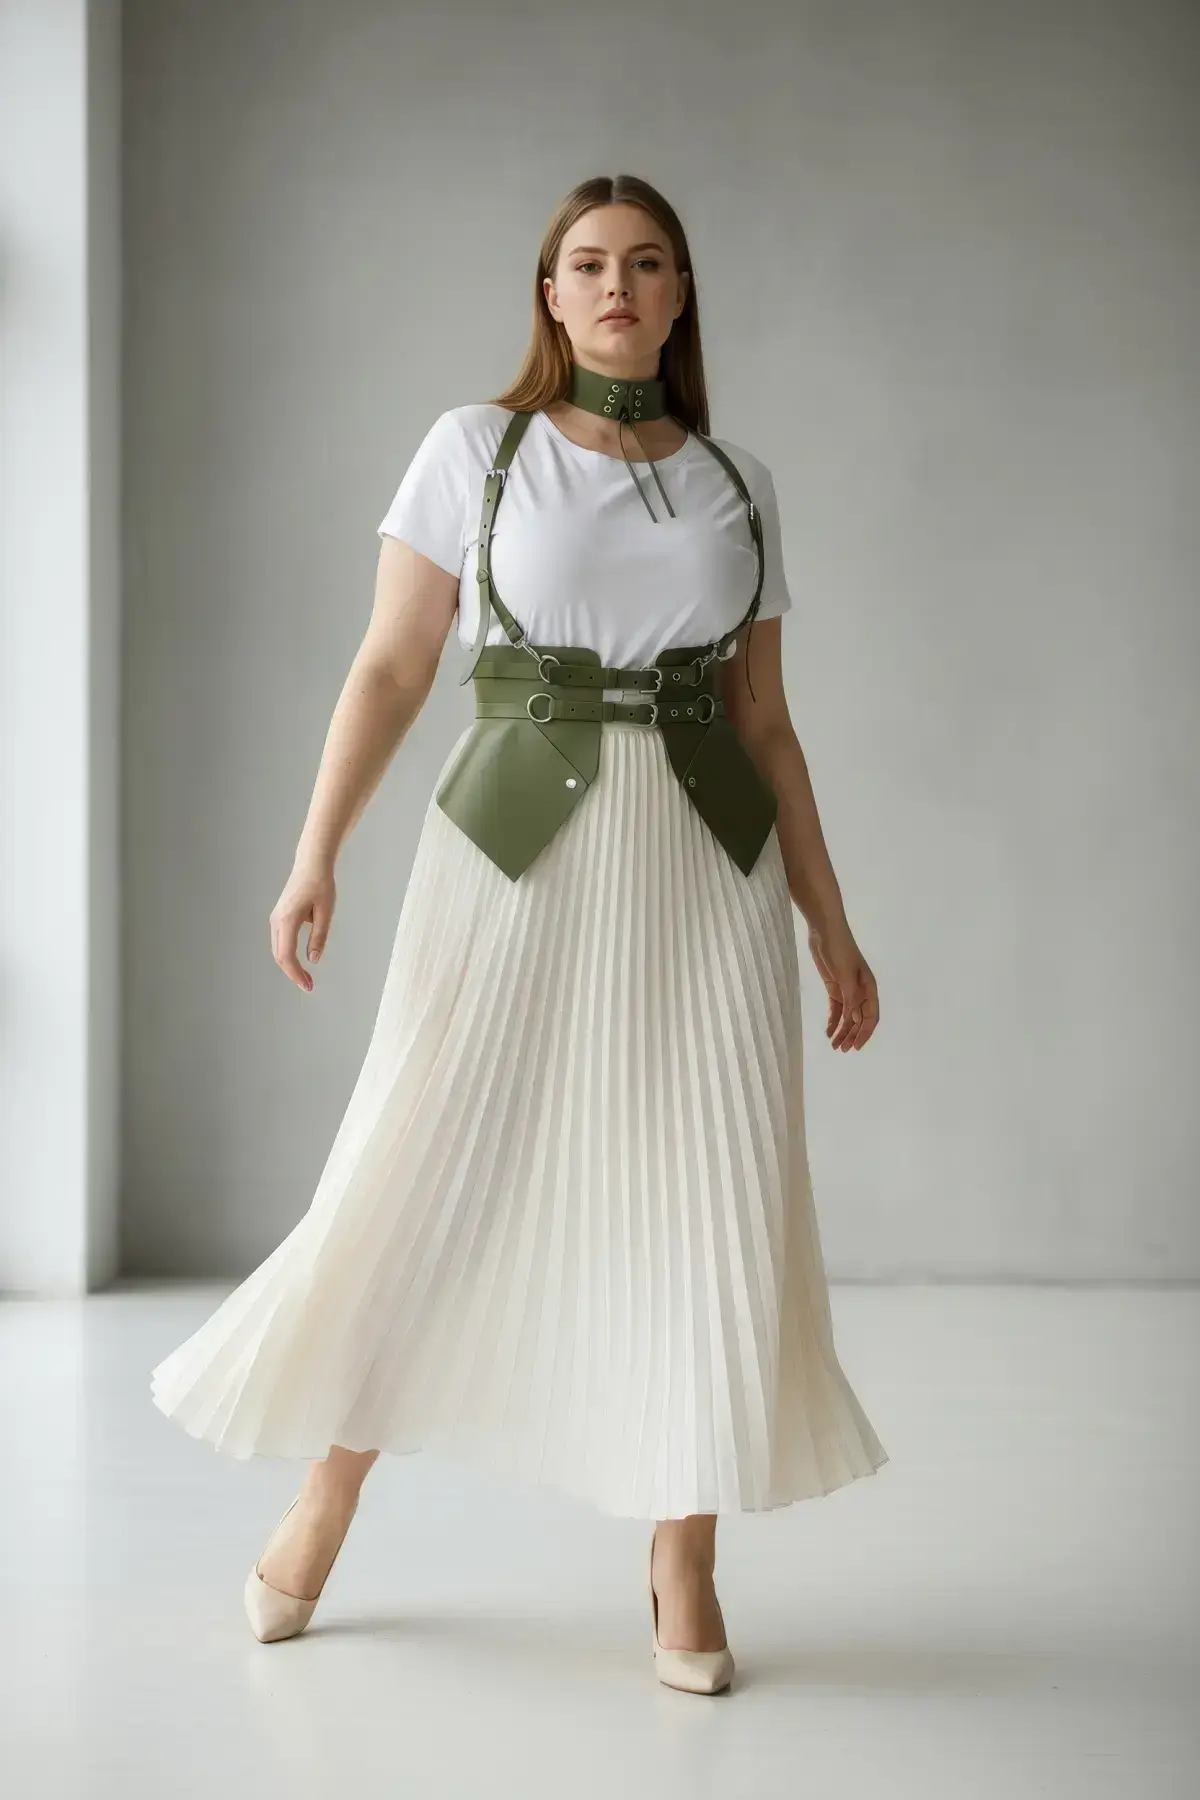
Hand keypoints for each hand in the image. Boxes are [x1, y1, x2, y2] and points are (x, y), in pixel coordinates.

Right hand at [270, 859, 336, 991]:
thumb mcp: (325, 912)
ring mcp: (275, 918)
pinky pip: (280, 941)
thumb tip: (313, 959)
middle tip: (309, 985)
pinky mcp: (279, 916)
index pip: (287, 955)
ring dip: (289, 965)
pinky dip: (287, 954)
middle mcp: (277, 920)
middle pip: (279, 955)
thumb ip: (319, 937)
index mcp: (288, 920)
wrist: (311, 864)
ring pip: (277, 949)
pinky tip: (299, 960)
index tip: (308, 985)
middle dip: (293, 973)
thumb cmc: (321, 884)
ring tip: (305, 976)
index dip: (296, 974)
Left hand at [807, 925, 878, 1050]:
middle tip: (842, 1050)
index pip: (871, 1016)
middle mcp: (861, 991)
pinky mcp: (834, 988)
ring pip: (847, 1017)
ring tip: (834, 1046)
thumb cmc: (840, 950)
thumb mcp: (846, 975)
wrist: (825, 932)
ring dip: (842, 1031)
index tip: (855, 1046)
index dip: (865, 1033)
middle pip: (859, 1019)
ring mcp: (847, 990)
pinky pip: (836, 1009)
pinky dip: (833, 1021)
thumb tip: (854, 1021)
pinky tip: (828, 1032)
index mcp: (869, 988)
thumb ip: (850, 998)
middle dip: (852, 1035)